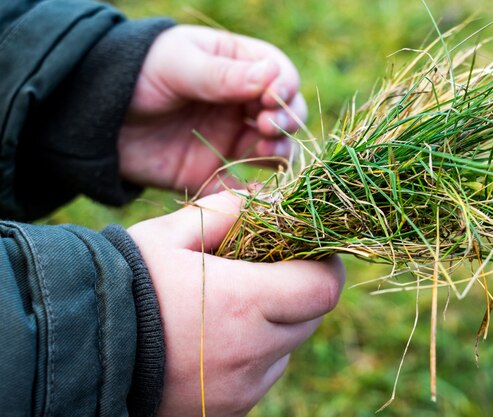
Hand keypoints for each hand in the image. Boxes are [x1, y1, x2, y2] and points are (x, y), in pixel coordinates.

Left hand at [119, 25, 306, 193]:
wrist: (94, 116)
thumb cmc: (137, 74)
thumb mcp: (179, 65)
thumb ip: (223, 75)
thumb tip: (272, 77)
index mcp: (237, 68)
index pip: (280, 75)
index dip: (284, 87)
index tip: (271, 99)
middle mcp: (239, 106)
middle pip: (284, 115)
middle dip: (286, 121)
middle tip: (264, 126)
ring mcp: (229, 141)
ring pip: (274, 151)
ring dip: (280, 153)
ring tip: (266, 152)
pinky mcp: (213, 174)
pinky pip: (244, 188)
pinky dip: (256, 193)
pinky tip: (256, 191)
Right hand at [127, 192, 344, 416]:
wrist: (75, 349)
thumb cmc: (123, 283)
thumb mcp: (171, 234)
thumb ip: (225, 210)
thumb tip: (267, 200)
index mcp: (242, 302)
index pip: (323, 289)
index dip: (327, 266)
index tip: (313, 252)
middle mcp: (250, 353)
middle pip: (310, 320)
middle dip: (299, 292)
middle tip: (267, 274)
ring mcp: (240, 390)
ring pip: (286, 350)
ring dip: (276, 326)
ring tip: (231, 311)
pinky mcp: (228, 412)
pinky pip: (261, 378)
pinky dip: (254, 356)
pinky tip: (215, 342)